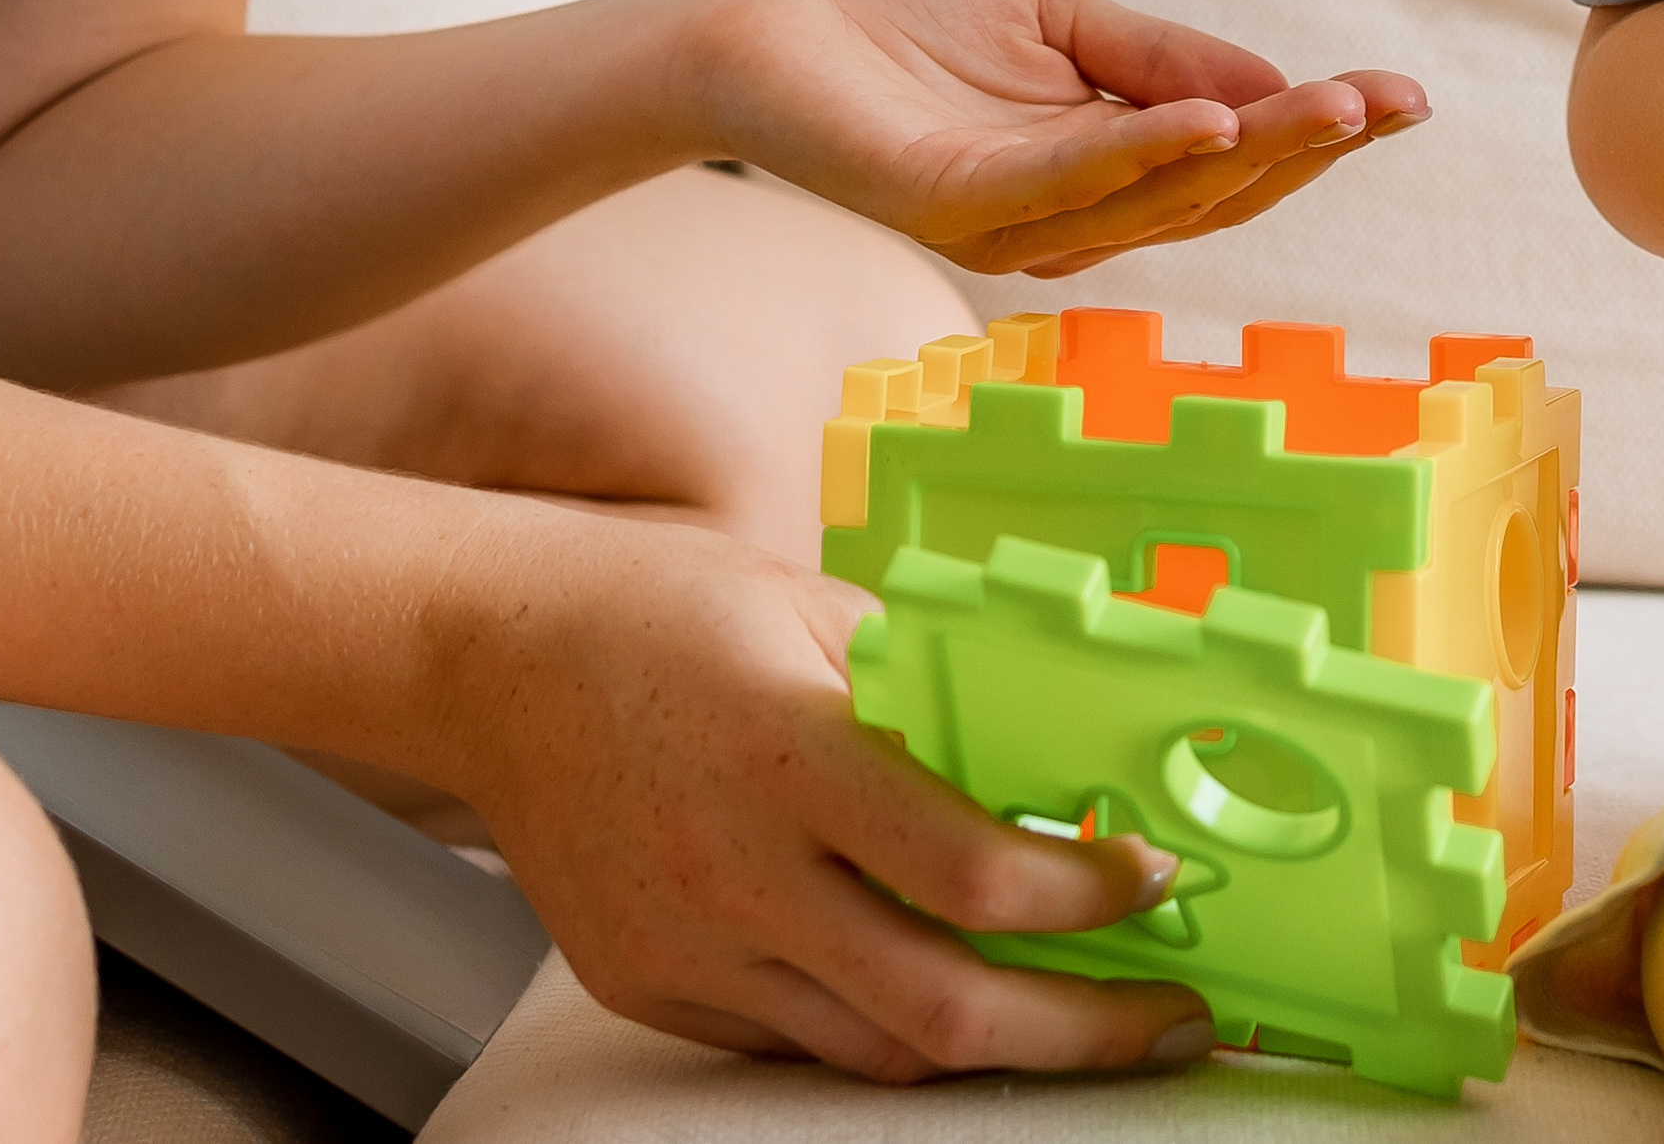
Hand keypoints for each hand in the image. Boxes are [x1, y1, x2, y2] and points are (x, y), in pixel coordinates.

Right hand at [434, 512, 1211, 1079]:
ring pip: (876, 1051)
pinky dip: (881, 1026)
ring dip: (993, 1043)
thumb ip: (927, 695)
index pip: (971, 872)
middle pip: (944, 1008)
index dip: (1087, 895)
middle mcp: (736, 870)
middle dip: (1084, 1032)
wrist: (494, 658)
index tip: (1153, 877)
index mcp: (787, 753)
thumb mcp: (817, 611)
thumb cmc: (664, 611)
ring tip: (1075, 1013)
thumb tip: (1060, 758)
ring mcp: (687, 947)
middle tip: (1169, 1016)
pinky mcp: (650, 987)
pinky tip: (938, 988)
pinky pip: (796, 1042)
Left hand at [672, 0, 1427, 279]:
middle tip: (1390, 105)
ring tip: (1333, 107)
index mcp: (1095, 170)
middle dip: (1308, 150)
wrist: (760, 16)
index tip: (1405, 98)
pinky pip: (1059, 186)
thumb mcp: (1060, 18)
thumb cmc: (895, 10)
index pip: (1227, 163)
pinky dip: (1140, 155)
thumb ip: (1159, 58)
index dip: (1316, 133)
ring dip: (1250, 153)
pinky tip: (1210, 124)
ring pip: (1154, 197)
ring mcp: (1006, 220)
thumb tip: (1282, 89)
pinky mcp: (948, 203)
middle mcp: (1062, 217)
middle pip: (1211, 194)